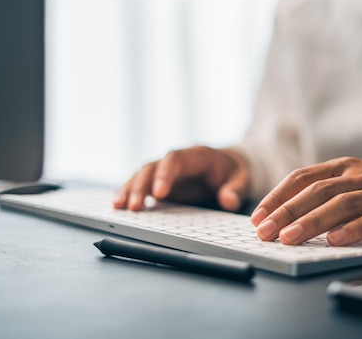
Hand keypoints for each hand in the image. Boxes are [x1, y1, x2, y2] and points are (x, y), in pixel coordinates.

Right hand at [113, 146, 250, 211]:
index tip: (159, 193)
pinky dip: (129, 193)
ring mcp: (164, 170)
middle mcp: (175, 160)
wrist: (228, 166)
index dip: (165, 174)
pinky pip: (140, 184)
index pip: (175, 160)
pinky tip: (118, 205)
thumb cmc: (235, 172)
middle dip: (141, 185)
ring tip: (118, 206)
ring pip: (141, 175)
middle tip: (134, 206)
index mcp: (196, 155)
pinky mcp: (158, 182)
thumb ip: (236, 189)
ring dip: (129, 189)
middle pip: (152, 167)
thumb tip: (228, 200)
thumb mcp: (243, 179)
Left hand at [250, 157, 361, 244]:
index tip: (257, 216)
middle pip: (317, 190)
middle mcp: (360, 175)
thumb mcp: (358, 189)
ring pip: (341, 204)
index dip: (278, 196)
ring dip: (312, 222)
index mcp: (344, 167)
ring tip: (289, 238)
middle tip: (264, 232)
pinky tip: (335, 241)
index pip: (303, 177)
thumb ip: (330, 202)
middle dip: (286, 211)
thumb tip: (295, 230)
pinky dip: (354, 229)